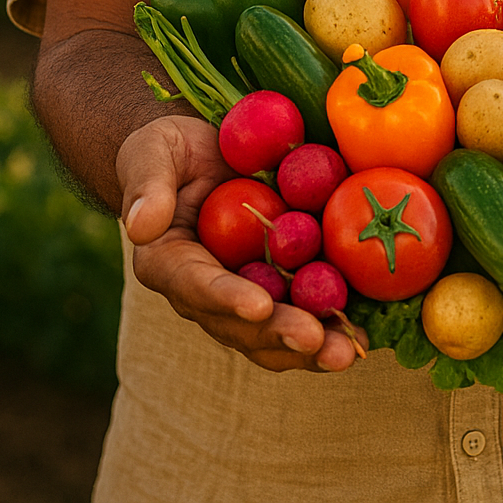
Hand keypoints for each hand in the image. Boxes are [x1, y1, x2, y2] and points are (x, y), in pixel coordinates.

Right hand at [117, 116, 365, 372]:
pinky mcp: (281, 281)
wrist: (203, 151)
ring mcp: (247, 290)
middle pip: (242, 323)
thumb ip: (147, 186)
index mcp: (170, 264)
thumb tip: (138, 225)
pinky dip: (334, 322)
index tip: (258, 305)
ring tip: (346, 352)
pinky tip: (364, 330)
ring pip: (277, 329)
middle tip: (314, 339)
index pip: (196, 286)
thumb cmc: (170, 150)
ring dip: (312, 346)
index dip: (226, 298)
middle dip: (279, 333)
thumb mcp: (152, 153)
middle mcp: (208, 291)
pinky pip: (306, 306)